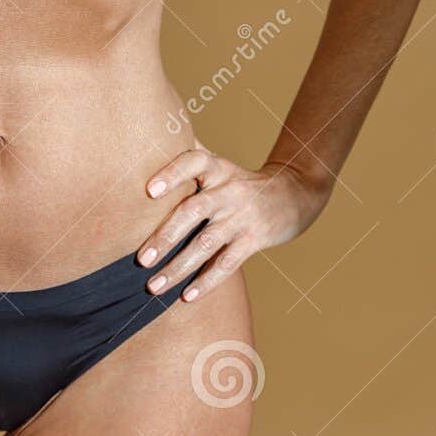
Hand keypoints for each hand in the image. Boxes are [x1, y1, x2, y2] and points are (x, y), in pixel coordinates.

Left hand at [137, 150, 330, 301]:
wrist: (294, 194)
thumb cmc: (242, 181)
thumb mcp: (220, 164)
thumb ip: (189, 155)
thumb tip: (149, 139)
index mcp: (217, 168)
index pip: (193, 162)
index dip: (171, 174)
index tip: (149, 191)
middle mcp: (229, 190)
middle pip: (193, 210)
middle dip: (165, 236)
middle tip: (141, 259)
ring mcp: (243, 216)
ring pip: (207, 243)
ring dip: (179, 267)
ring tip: (154, 286)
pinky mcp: (254, 239)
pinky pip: (228, 263)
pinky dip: (206, 281)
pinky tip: (186, 296)